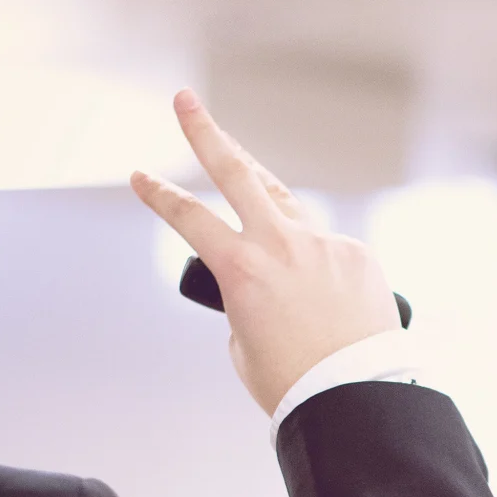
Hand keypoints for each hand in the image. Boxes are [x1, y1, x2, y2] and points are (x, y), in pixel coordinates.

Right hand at [131, 91, 399, 414]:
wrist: (355, 396)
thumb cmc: (292, 381)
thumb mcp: (244, 340)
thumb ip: (246, 295)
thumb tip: (267, 278)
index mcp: (240, 268)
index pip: (187, 217)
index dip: (159, 194)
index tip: (140, 175)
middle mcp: (281, 244)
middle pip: (236, 171)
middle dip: (205, 132)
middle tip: (186, 101)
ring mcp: (323, 244)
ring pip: (284, 201)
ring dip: (261, 189)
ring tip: (243, 171)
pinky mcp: (356, 254)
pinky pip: (326, 248)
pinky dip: (315, 262)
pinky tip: (321, 292)